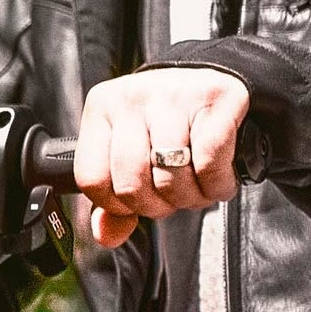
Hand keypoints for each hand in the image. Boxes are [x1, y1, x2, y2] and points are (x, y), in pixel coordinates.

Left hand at [72, 66, 249, 249]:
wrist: (212, 75)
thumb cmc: (165, 122)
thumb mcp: (130, 151)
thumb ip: (114, 198)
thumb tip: (107, 235)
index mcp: (101, 109)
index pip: (92, 178)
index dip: (116, 205)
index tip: (137, 204)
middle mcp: (130, 98)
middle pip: (132, 182)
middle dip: (157, 206)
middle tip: (173, 200)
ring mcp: (172, 95)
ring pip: (171, 176)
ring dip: (189, 198)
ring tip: (197, 191)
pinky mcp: (214, 98)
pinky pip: (209, 162)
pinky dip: (216, 185)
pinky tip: (218, 183)